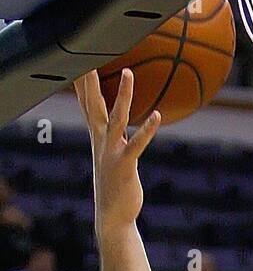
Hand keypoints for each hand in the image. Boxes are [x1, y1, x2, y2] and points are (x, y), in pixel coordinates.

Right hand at [74, 69, 159, 236]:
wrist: (112, 215)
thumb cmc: (115, 185)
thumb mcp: (110, 157)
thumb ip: (113, 139)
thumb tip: (117, 128)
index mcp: (97, 137)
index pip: (86, 103)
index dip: (82, 82)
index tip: (78, 59)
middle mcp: (101, 141)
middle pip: (93, 103)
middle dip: (90, 79)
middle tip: (86, 55)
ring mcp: (111, 152)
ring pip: (117, 116)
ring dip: (123, 95)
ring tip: (128, 72)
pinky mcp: (125, 164)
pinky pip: (137, 143)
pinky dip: (147, 129)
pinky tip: (156, 115)